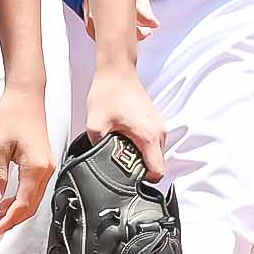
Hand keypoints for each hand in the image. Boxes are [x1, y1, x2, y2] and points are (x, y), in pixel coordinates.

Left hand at [0, 89, 56, 233]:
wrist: (26, 94)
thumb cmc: (12, 115)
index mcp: (36, 167)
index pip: (24, 204)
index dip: (9, 220)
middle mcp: (47, 169)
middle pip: (31, 205)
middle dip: (12, 219)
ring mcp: (48, 165)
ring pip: (34, 198)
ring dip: (17, 210)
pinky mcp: (44, 161)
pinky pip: (35, 188)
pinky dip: (22, 198)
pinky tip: (8, 201)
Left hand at [85, 63, 166, 180]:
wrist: (117, 71)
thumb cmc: (109, 93)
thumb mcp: (95, 125)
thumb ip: (96, 148)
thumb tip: (95, 163)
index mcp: (149, 136)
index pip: (157, 172)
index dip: (144, 181)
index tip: (130, 181)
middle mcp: (159, 132)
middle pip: (156, 165)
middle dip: (140, 170)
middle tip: (120, 167)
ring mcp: (159, 126)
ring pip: (154, 154)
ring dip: (140, 158)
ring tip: (121, 154)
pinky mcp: (154, 121)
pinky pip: (152, 143)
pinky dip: (141, 148)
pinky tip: (125, 143)